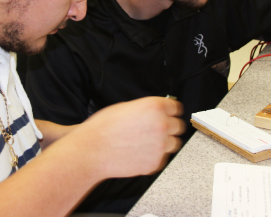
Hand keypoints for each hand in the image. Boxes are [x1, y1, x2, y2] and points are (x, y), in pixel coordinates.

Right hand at [67, 97, 184, 178]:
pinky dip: (154, 156)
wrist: (92, 150)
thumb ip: (145, 109)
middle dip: (168, 127)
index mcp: (154, 107)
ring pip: (173, 143)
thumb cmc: (103, 128)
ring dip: (164, 142)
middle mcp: (161, 125)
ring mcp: (160, 145)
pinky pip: (162, 158)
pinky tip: (139, 152)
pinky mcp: (156, 162)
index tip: (169, 114)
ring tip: (147, 143)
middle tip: (156, 130)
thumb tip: (154, 112)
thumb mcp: (125, 107)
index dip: (170, 111)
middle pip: (178, 125)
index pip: (175, 107)